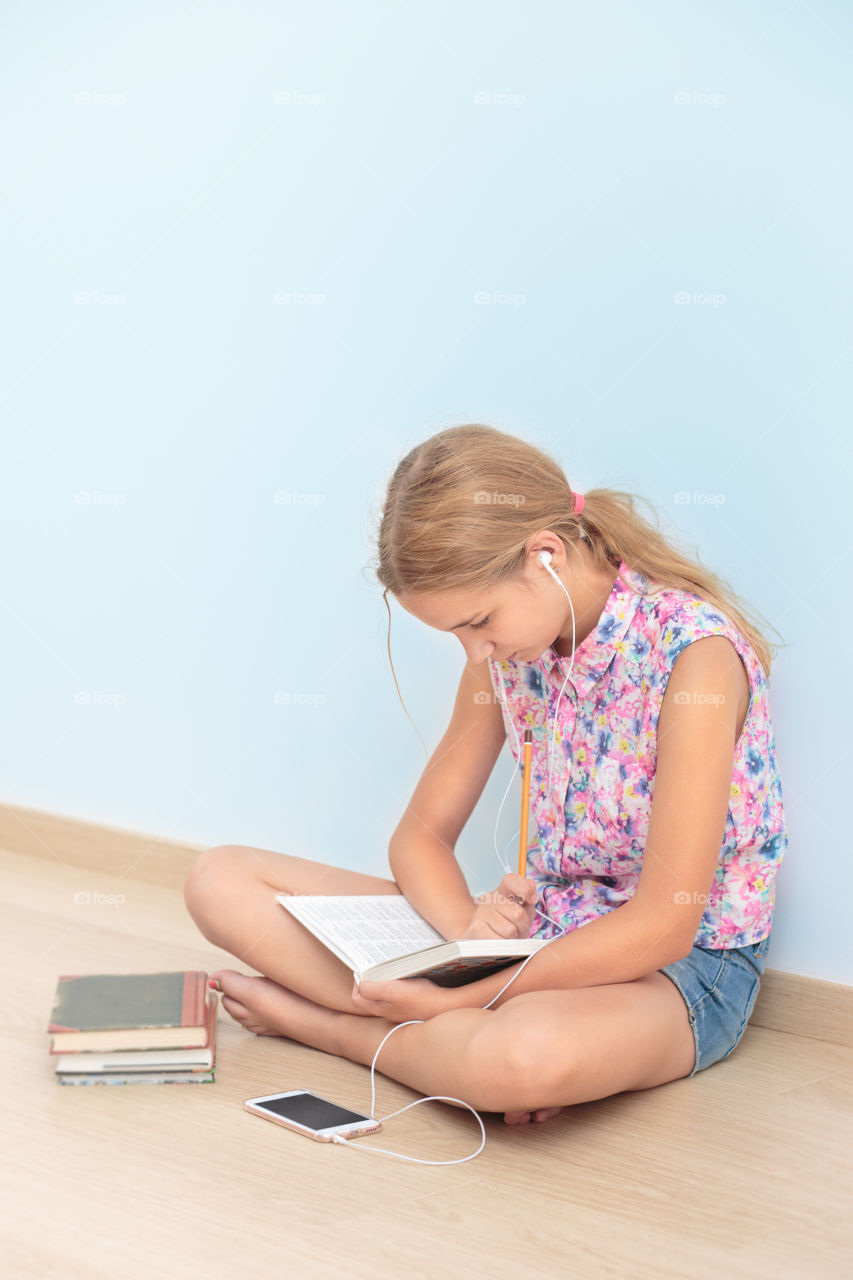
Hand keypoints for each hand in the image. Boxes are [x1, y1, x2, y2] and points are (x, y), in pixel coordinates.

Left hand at [350, 975, 465, 1022]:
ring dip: (386, 982)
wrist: (448, 1007)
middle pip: (371, 996)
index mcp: (381, 1008)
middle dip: (371, 980)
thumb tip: (360, 984)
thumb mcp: (391, 991)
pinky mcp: (415, 1005)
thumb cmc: (420, 999)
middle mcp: (390, 1011)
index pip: (358, 998)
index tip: (365, 969)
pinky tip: (408, 976)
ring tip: (392, 969)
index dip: (358, 983)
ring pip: (387, 995)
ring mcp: (403, 1009)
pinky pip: (402, 994)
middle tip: (377, 967)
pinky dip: (401, 985)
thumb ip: (371, 989)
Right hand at [462, 873, 537, 939]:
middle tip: (516, 929)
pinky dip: (504, 945)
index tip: (532, 900)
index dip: (525, 889)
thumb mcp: (522, 912)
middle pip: (517, 913)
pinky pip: (500, 940)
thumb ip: (528, 899)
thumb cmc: (505, 926)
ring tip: (507, 937)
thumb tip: (531, 883)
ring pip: (510, 929)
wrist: (482, 941)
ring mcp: (481, 913)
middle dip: (522, 926)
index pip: (511, 880)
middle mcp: (489, 898)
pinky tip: (499, 942)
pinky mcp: (476, 928)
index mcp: (502, 891)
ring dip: (513, 938)